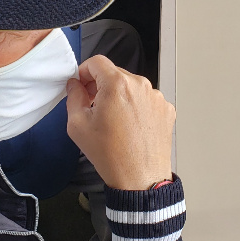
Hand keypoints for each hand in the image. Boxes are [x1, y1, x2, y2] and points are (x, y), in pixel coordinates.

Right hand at [66, 55, 173, 189]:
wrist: (140, 179)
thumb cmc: (110, 155)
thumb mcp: (78, 125)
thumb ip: (73, 97)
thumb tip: (74, 84)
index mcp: (117, 84)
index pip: (97, 62)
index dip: (84, 71)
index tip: (81, 84)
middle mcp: (140, 85)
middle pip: (115, 73)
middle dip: (101, 85)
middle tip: (93, 105)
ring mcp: (156, 97)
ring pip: (131, 87)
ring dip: (120, 96)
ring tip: (114, 121)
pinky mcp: (166, 109)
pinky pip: (146, 99)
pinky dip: (136, 107)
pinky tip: (130, 127)